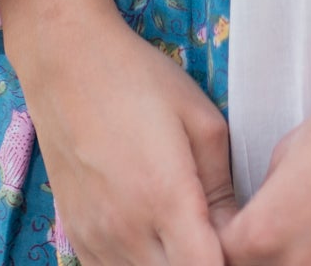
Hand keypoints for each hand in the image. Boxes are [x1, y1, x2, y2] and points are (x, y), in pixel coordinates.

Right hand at [0, 0, 234, 265]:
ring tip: (187, 231)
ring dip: (171, 263)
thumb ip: (223, 185)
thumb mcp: (201, 118)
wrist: (67, 64)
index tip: (242, 241)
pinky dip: (141, 263)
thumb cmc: (140, 80)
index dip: (232, 259)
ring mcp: (96, 239)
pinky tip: (154, 236)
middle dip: (204, 260)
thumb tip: (237, 231)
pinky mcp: (76, 238)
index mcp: (165, 198)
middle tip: (216, 232)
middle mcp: (127, 231)